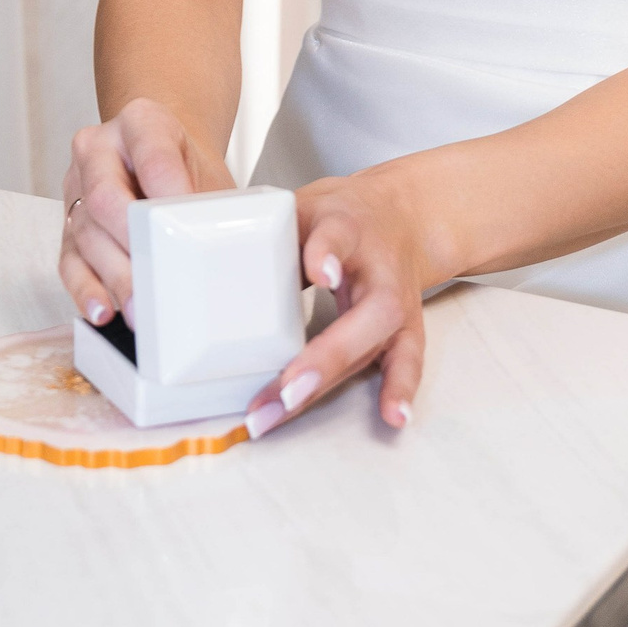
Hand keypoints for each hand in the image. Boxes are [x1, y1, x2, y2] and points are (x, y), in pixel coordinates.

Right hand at [59, 100, 234, 324]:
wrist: (163, 155)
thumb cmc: (187, 168)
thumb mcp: (207, 170)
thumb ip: (212, 204)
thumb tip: (225, 255)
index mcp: (141, 122)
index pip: (153, 156)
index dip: (170, 193)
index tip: (189, 228)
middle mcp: (99, 150)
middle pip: (106, 197)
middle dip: (131, 243)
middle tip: (156, 281)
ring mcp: (78, 187)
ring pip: (86, 233)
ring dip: (113, 276)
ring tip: (139, 310)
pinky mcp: (68, 226)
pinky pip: (69, 260)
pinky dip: (86, 289)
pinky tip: (102, 310)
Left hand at [247, 165, 435, 439]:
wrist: (401, 217)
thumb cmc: (342, 218)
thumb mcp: (305, 209)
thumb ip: (274, 238)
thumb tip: (220, 276)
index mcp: (350, 229)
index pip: (337, 238)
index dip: (327, 254)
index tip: (321, 272)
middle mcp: (381, 271)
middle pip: (362, 316)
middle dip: (321, 357)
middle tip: (283, 389)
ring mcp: (400, 305)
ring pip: (372, 348)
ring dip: (330, 383)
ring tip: (293, 408)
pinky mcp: (407, 329)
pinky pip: (406, 362)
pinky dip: (399, 390)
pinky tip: (392, 417)